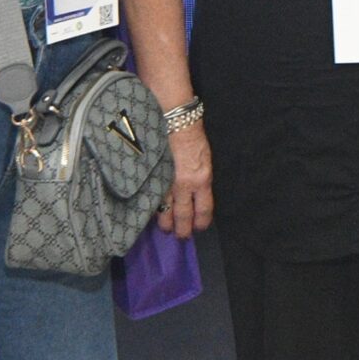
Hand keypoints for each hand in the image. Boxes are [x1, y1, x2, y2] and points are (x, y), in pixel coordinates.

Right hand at [158, 124, 214, 238]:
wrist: (174, 122)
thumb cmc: (194, 138)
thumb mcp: (205, 161)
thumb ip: (201, 181)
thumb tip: (197, 197)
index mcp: (201, 180)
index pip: (204, 209)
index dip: (202, 222)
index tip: (200, 228)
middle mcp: (184, 185)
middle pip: (183, 215)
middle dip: (183, 229)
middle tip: (181, 237)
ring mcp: (166, 183)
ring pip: (165, 211)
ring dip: (166, 223)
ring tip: (166, 230)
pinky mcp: (152, 178)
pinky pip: (152, 199)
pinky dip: (153, 209)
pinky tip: (152, 215)